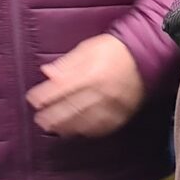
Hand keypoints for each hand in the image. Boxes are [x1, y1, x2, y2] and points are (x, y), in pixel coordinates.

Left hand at [28, 33, 144, 136]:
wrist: (145, 56)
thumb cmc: (114, 50)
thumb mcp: (87, 48)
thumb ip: (67, 63)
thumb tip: (47, 73)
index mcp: (91, 73)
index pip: (61, 89)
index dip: (44, 96)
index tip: (33, 100)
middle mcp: (101, 91)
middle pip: (70, 108)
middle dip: (52, 116)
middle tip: (39, 120)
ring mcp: (113, 104)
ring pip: (85, 121)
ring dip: (66, 126)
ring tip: (54, 129)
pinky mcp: (123, 113)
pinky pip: (103, 127)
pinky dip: (87, 131)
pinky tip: (77, 131)